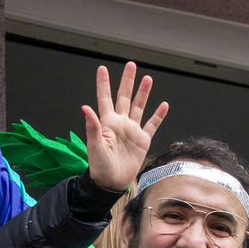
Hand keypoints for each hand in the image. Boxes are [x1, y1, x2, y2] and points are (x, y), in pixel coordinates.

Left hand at [82, 63, 168, 191]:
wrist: (111, 182)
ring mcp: (132, 131)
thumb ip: (92, 127)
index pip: (105, 98)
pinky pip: (152, 125)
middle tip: (131, 65)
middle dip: (127, 81)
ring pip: (139, 107)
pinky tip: (163, 105)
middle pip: (124, 97)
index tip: (102, 68)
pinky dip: (158, 115)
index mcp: (107, 123)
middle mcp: (120, 123)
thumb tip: (85, 107)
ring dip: (143, 93)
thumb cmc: (99, 166)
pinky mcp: (143, 140)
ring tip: (148, 78)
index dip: (103, 84)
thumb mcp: (94, 146)